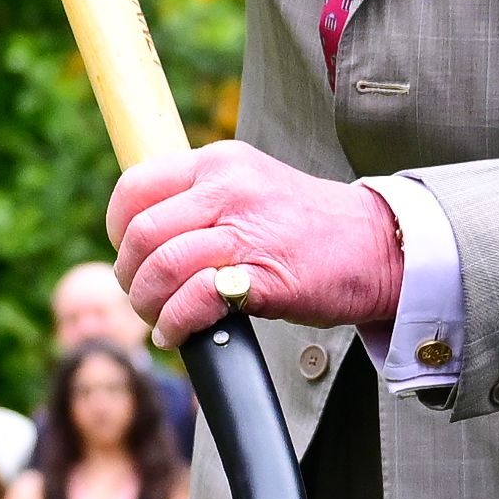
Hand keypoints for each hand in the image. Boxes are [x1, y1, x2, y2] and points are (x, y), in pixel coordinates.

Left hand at [110, 146, 403, 344]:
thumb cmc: (313, 229)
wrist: (380, 247)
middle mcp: (227, 187)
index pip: (135, 187)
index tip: (130, 257)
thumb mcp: (253, 190)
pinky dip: (176, 325)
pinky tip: (180, 335)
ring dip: (148, 304)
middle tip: (145, 299)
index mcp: (219, 162)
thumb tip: (148, 242)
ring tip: (160, 321)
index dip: (118, 230)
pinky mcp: (263, 274)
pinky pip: (193, 299)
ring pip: (160, 265)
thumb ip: (204, 202)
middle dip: (130, 276)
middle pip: (141, 232)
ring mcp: (245, 229)